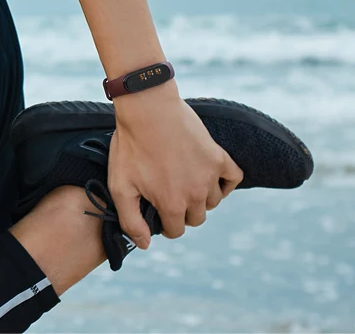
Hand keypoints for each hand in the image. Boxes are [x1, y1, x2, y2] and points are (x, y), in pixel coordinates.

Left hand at [107, 82, 242, 248]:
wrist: (147, 109)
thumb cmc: (130, 147)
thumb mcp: (120, 186)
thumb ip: (131, 220)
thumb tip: (146, 245)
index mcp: (172, 204)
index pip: (176, 231)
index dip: (164, 223)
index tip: (156, 208)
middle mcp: (196, 194)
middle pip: (196, 218)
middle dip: (181, 211)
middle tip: (167, 192)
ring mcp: (210, 175)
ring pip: (213, 201)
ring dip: (200, 196)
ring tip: (182, 179)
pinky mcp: (219, 156)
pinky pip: (233, 178)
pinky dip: (225, 181)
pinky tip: (209, 175)